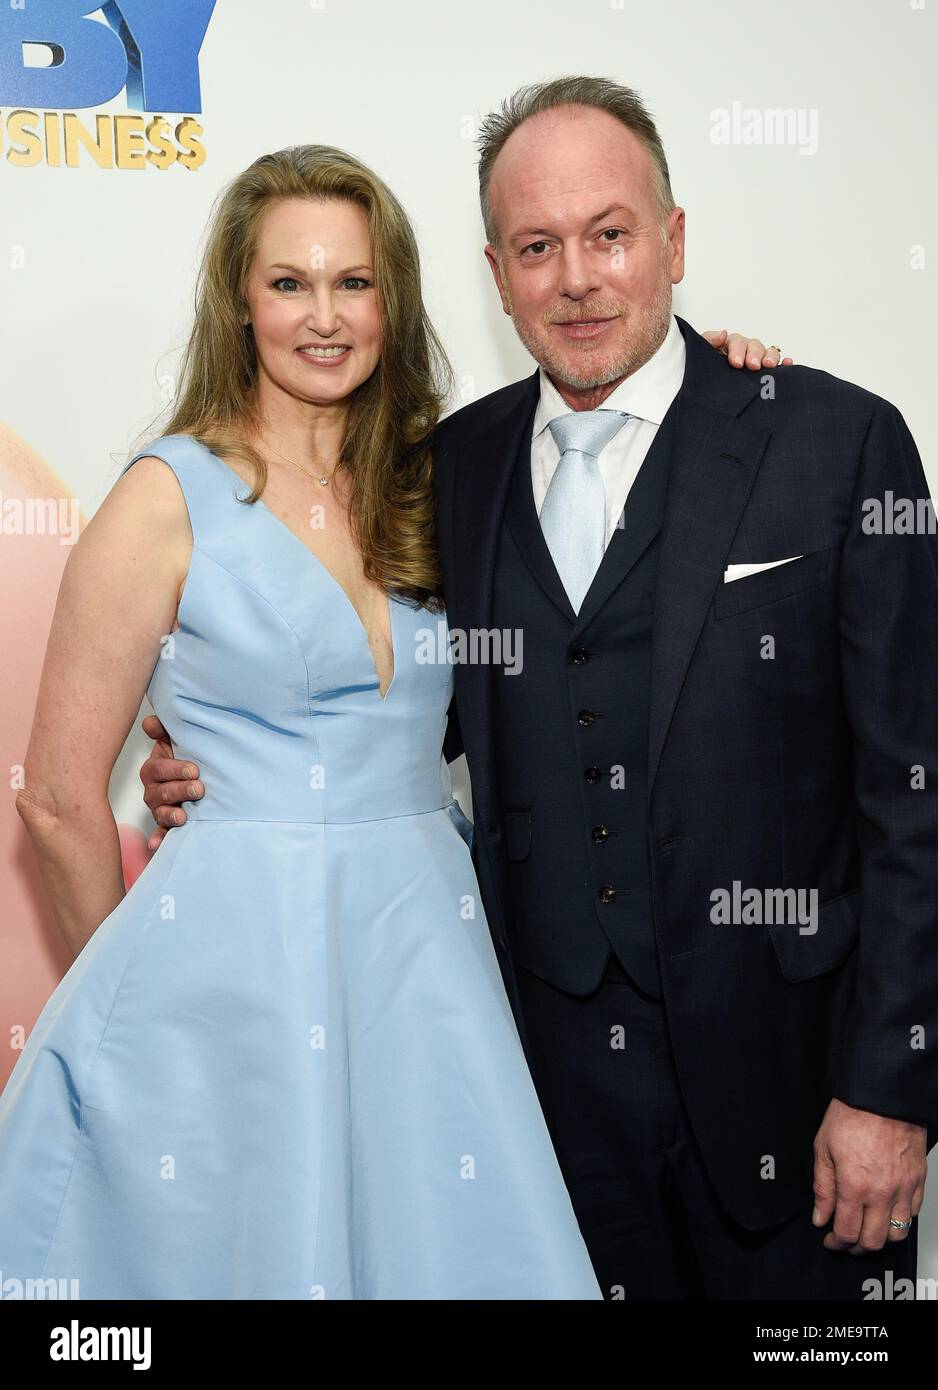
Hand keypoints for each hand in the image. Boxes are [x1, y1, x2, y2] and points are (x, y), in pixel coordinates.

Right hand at [139, 714, 202, 851]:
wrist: (198, 778)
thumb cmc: (184, 757)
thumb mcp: (174, 741)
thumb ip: (163, 730)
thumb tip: (150, 721)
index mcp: (154, 769)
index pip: (159, 769)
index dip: (175, 769)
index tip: (195, 770)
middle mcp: (154, 790)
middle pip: (162, 792)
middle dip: (180, 790)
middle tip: (199, 789)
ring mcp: (160, 809)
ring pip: (161, 813)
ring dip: (171, 815)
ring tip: (184, 816)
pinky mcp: (166, 825)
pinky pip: (160, 834)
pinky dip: (158, 840)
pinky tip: (156, 846)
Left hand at [702, 328, 793, 368]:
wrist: (707, 390)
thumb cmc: (705, 369)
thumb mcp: (701, 355)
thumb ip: (708, 342)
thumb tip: (723, 333)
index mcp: (729, 345)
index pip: (736, 341)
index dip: (738, 350)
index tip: (736, 363)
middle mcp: (745, 351)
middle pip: (754, 345)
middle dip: (755, 354)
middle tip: (753, 366)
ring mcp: (757, 360)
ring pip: (768, 352)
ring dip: (770, 357)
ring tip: (769, 366)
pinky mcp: (765, 371)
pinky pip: (778, 365)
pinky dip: (784, 364)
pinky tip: (788, 364)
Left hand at [812, 1098, 926, 1252]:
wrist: (881, 1095)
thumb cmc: (852, 1115)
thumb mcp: (823, 1148)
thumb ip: (822, 1187)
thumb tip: (820, 1216)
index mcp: (854, 1185)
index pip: (846, 1232)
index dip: (836, 1243)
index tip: (829, 1240)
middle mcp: (882, 1192)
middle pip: (873, 1241)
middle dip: (856, 1247)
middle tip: (846, 1241)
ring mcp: (903, 1188)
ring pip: (897, 1234)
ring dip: (880, 1238)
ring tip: (866, 1230)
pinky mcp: (918, 1180)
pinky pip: (912, 1213)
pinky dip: (899, 1220)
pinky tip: (885, 1212)